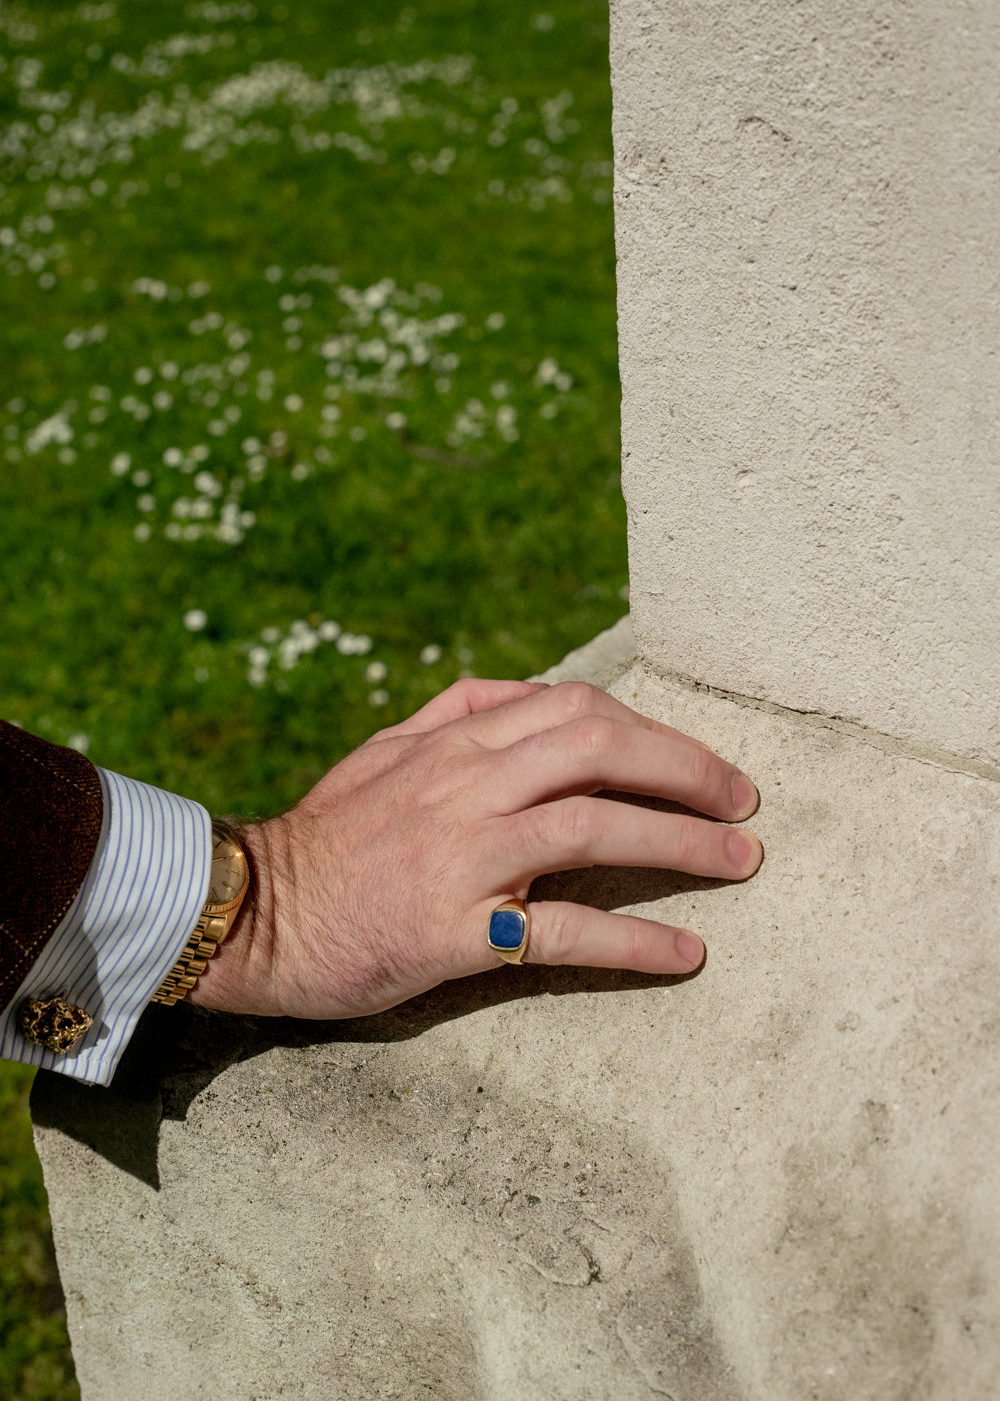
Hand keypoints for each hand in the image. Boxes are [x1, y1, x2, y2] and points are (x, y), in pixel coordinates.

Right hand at [191, 679, 761, 1018]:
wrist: (252, 912)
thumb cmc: (327, 836)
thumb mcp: (383, 751)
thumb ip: (456, 714)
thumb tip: (528, 695)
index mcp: (452, 742)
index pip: (574, 707)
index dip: (651, 730)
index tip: (698, 763)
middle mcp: (463, 785)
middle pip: (599, 747)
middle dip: (686, 768)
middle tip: (743, 802)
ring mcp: (461, 855)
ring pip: (593, 826)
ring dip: (681, 844)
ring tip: (741, 863)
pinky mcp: (453, 930)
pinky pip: (562, 932)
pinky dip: (634, 942)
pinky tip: (686, 954)